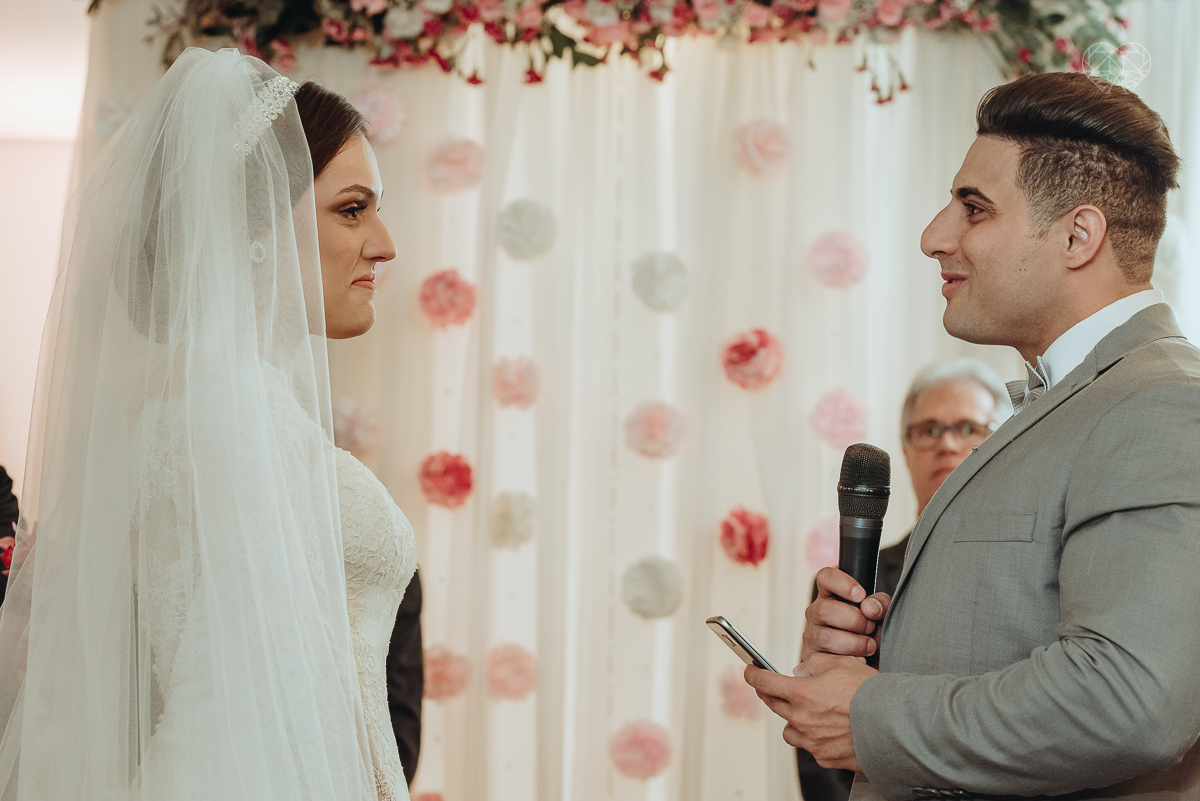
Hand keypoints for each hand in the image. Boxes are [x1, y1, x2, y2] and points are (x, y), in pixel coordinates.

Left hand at [744, 654, 876, 770]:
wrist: (895, 725)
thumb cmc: (873, 694)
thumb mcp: (842, 664)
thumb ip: (815, 665)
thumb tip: (800, 671)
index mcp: (802, 694)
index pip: (764, 683)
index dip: (754, 675)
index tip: (750, 672)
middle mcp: (802, 719)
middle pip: (773, 705)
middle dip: (771, 693)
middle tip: (776, 687)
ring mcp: (812, 741)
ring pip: (790, 730)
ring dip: (794, 719)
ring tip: (810, 712)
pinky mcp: (825, 757)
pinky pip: (810, 746)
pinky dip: (814, 737)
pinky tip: (830, 729)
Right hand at [801, 567, 890, 661]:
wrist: (871, 666)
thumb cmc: (873, 635)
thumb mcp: (883, 616)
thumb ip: (880, 604)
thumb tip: (869, 607)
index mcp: (832, 595)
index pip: (826, 577)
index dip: (842, 583)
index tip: (860, 595)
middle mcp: (817, 613)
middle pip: (824, 609)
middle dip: (854, 621)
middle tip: (870, 627)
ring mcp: (812, 635)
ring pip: (825, 637)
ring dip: (854, 643)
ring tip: (869, 646)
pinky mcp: (811, 658)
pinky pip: (824, 659)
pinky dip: (847, 660)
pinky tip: (859, 660)